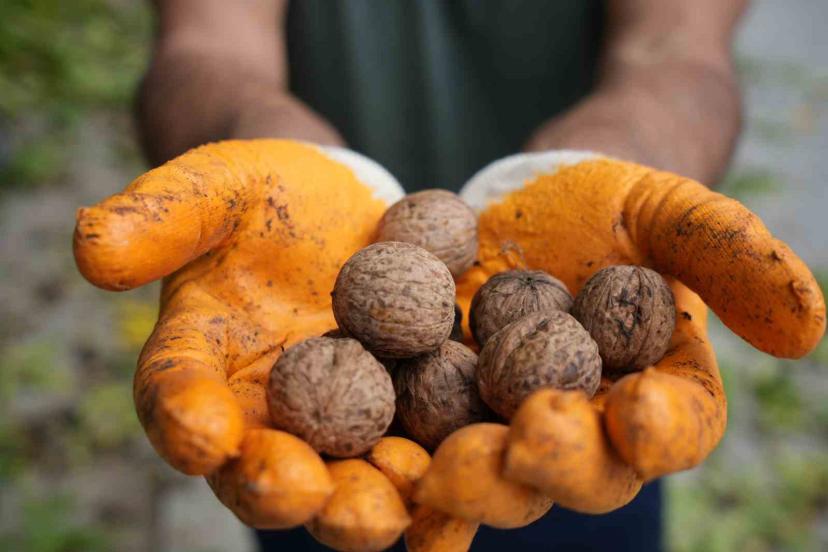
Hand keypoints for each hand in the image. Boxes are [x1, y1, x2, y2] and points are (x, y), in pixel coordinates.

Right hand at [73, 140, 414, 533]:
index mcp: (203, 362)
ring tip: (392, 509)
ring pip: (348, 472)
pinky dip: (441, 468)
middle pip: (265, 461)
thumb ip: (160, 214)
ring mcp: (342, 413)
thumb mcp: (212, 186)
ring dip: (367, 498)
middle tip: (306, 495)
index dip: (184, 418)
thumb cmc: (261, 190)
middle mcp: (268, 405)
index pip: (179, 395)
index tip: (201, 434)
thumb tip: (91, 244)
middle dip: (281, 486)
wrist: (339, 198)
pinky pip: (424, 444)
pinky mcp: (410, 404)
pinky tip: (467, 476)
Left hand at [414, 151, 824, 521]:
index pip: (674, 428)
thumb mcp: (669, 210)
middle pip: (575, 469)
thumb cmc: (610, 201)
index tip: (641, 414)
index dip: (664, 430)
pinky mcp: (429, 408)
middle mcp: (579, 427)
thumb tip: (805, 328)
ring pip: (490, 474)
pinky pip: (414, 446)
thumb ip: (729, 257)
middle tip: (524, 450)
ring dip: (466, 484)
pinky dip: (394, 468)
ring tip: (437, 473)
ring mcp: (500, 425)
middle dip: (550, 467)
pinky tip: (376, 476)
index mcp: (650, 393)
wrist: (523, 198)